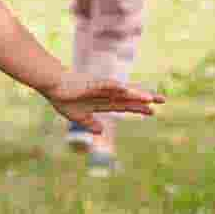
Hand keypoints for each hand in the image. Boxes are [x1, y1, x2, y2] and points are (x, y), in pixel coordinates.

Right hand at [42, 73, 161, 127]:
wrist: (51, 84)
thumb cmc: (63, 97)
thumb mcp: (78, 117)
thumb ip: (90, 123)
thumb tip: (102, 131)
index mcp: (102, 101)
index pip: (125, 105)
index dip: (138, 108)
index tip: (153, 112)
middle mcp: (105, 93)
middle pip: (129, 96)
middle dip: (145, 99)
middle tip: (163, 100)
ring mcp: (100, 87)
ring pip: (122, 91)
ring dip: (136, 94)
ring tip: (150, 98)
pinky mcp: (92, 83)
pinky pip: (107, 85)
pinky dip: (118, 88)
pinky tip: (128, 90)